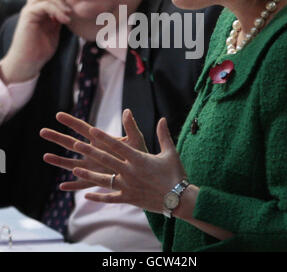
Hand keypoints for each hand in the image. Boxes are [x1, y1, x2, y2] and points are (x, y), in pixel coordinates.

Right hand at [0, 0, 71, 82]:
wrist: (27, 63)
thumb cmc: (40, 48)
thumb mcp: (54, 30)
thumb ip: (58, 17)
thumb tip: (67, 10)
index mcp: (38, 8)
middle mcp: (31, 6)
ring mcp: (29, 10)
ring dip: (59, 3)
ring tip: (67, 17)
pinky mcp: (29, 16)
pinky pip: (44, 6)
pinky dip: (56, 11)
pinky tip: (63, 20)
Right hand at [40, 109, 147, 190]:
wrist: (143, 173)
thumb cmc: (140, 154)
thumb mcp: (136, 140)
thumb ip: (131, 127)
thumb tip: (127, 111)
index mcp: (101, 140)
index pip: (83, 128)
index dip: (71, 122)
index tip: (58, 114)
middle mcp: (93, 152)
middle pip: (71, 143)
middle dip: (57, 137)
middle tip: (42, 131)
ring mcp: (93, 166)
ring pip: (72, 163)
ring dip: (59, 160)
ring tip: (45, 156)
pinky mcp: (97, 180)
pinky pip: (82, 183)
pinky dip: (72, 186)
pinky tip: (61, 186)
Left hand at [70, 115, 185, 213]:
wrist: (179, 199)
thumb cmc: (175, 174)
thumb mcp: (170, 152)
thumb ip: (163, 134)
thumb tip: (162, 118)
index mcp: (138, 158)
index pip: (117, 145)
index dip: (103, 137)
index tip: (91, 130)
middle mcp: (130, 172)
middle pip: (106, 159)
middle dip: (90, 151)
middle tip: (75, 144)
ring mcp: (127, 187)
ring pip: (103, 180)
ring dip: (88, 175)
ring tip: (74, 170)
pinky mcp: (128, 199)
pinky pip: (110, 198)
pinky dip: (98, 197)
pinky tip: (86, 196)